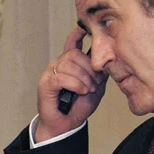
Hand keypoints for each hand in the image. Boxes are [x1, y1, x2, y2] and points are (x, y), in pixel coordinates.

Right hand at [36, 25, 106, 140]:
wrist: (67, 125)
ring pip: (69, 64)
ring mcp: (50, 73)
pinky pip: (62, 77)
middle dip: (89, 69)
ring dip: (84, 79)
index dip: (77, 34)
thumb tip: (108, 57)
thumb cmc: (79, 106)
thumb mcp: (97, 86)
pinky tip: (81, 91)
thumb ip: (100, 71)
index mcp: (70, 64)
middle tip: (95, 84)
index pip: (72, 43)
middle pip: (74, 54)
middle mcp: (58, 65)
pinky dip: (75, 84)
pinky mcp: (45, 84)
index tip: (85, 28)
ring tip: (87, 90)